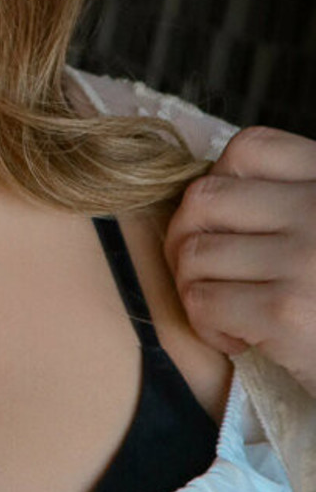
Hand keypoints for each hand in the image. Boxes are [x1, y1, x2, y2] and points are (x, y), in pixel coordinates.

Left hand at [163, 126, 315, 395]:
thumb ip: (291, 201)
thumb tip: (212, 188)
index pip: (249, 149)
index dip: (220, 182)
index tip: (231, 227)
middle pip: (205, 197)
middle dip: (187, 237)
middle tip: (208, 274)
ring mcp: (304, 258)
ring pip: (195, 252)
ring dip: (195, 288)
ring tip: (228, 313)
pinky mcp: (286, 312)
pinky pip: (202, 301)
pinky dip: (207, 327)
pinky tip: (242, 342)